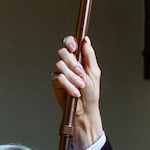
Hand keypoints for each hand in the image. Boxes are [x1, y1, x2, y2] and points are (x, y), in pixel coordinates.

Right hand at [52, 34, 103, 149]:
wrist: (85, 110)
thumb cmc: (91, 92)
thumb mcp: (94, 72)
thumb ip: (89, 55)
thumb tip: (86, 40)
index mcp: (78, 58)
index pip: (70, 43)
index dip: (70, 42)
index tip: (74, 48)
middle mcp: (68, 63)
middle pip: (63, 52)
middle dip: (72, 62)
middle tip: (80, 72)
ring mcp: (61, 72)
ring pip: (60, 65)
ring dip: (72, 76)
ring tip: (80, 86)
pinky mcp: (56, 82)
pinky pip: (58, 78)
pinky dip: (68, 85)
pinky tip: (75, 92)